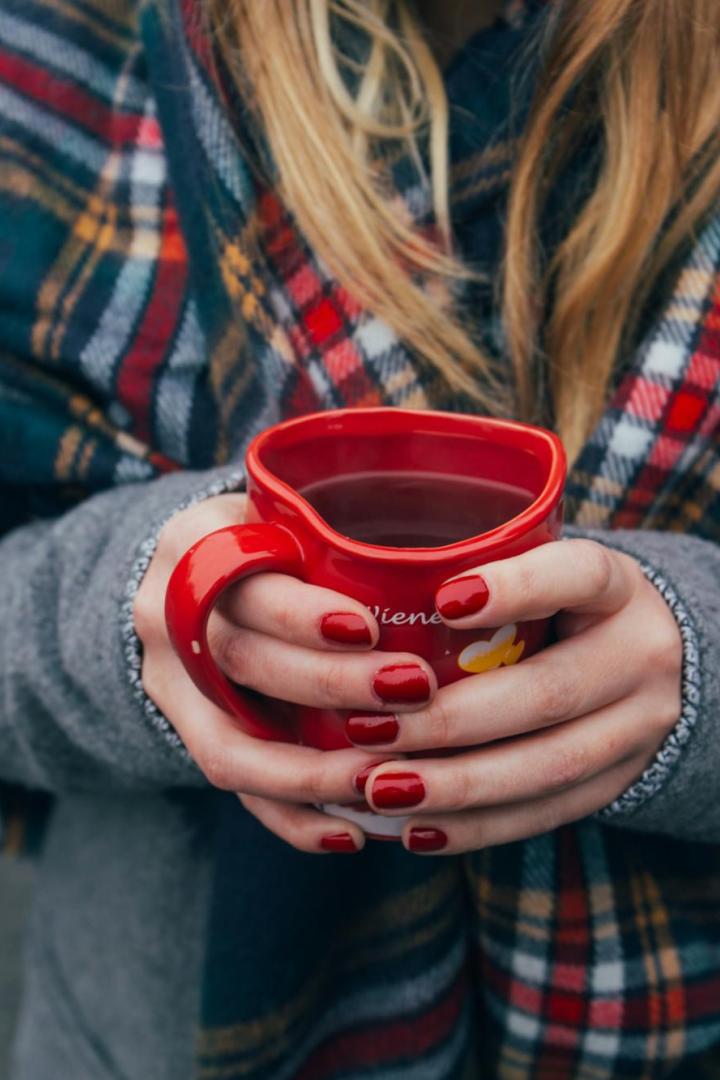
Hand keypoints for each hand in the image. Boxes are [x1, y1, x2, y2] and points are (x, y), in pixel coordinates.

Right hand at [134, 494, 433, 852]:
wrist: (193, 578)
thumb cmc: (269, 539)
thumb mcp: (285, 512)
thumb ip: (336, 533)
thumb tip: (459, 564)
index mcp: (195, 544)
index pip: (241, 582)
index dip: (301, 614)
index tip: (369, 627)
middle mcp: (166, 615)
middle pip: (242, 661)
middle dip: (330, 686)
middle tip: (414, 691)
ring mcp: (168, 683)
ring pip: (229, 745)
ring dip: (313, 772)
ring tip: (388, 781)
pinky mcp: (185, 732)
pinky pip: (233, 788)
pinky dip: (292, 817)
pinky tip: (351, 832)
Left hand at [348, 540, 682, 853]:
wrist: (652, 662)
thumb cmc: (562, 604)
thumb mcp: (544, 568)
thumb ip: (481, 571)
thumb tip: (367, 590)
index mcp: (616, 587)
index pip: (577, 576)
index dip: (517, 588)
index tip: (443, 601)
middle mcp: (640, 654)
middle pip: (548, 693)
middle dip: (451, 720)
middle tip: (369, 730)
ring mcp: (639, 726)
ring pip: (548, 766)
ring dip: (456, 786)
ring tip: (380, 789)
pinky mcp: (620, 781)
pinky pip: (548, 812)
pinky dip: (478, 826)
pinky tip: (417, 829)